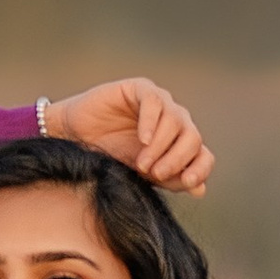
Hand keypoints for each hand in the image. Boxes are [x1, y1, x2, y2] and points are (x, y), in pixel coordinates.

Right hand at [44, 77, 212, 196]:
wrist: (75, 138)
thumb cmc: (109, 156)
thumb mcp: (141, 175)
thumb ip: (170, 180)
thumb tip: (200, 189)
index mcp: (179, 144)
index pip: (203, 155)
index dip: (200, 169)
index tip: (189, 182)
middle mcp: (175, 122)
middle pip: (193, 138)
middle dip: (177, 159)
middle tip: (155, 173)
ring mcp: (160, 103)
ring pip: (176, 121)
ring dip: (160, 146)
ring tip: (142, 163)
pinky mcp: (141, 89)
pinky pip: (155, 101)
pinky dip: (151, 122)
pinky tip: (142, 140)